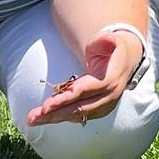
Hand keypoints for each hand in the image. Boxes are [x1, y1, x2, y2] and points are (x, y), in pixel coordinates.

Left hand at [26, 28, 142, 128]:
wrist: (125, 61)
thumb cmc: (111, 50)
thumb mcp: (108, 42)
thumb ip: (104, 41)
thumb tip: (108, 39)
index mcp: (108, 80)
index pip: (83, 92)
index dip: (64, 99)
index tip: (45, 105)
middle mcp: (108, 97)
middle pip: (78, 108)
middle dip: (54, 113)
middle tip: (32, 117)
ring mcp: (105, 106)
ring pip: (77, 115)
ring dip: (54, 118)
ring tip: (33, 119)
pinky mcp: (100, 110)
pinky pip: (79, 116)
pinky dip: (62, 117)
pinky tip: (46, 119)